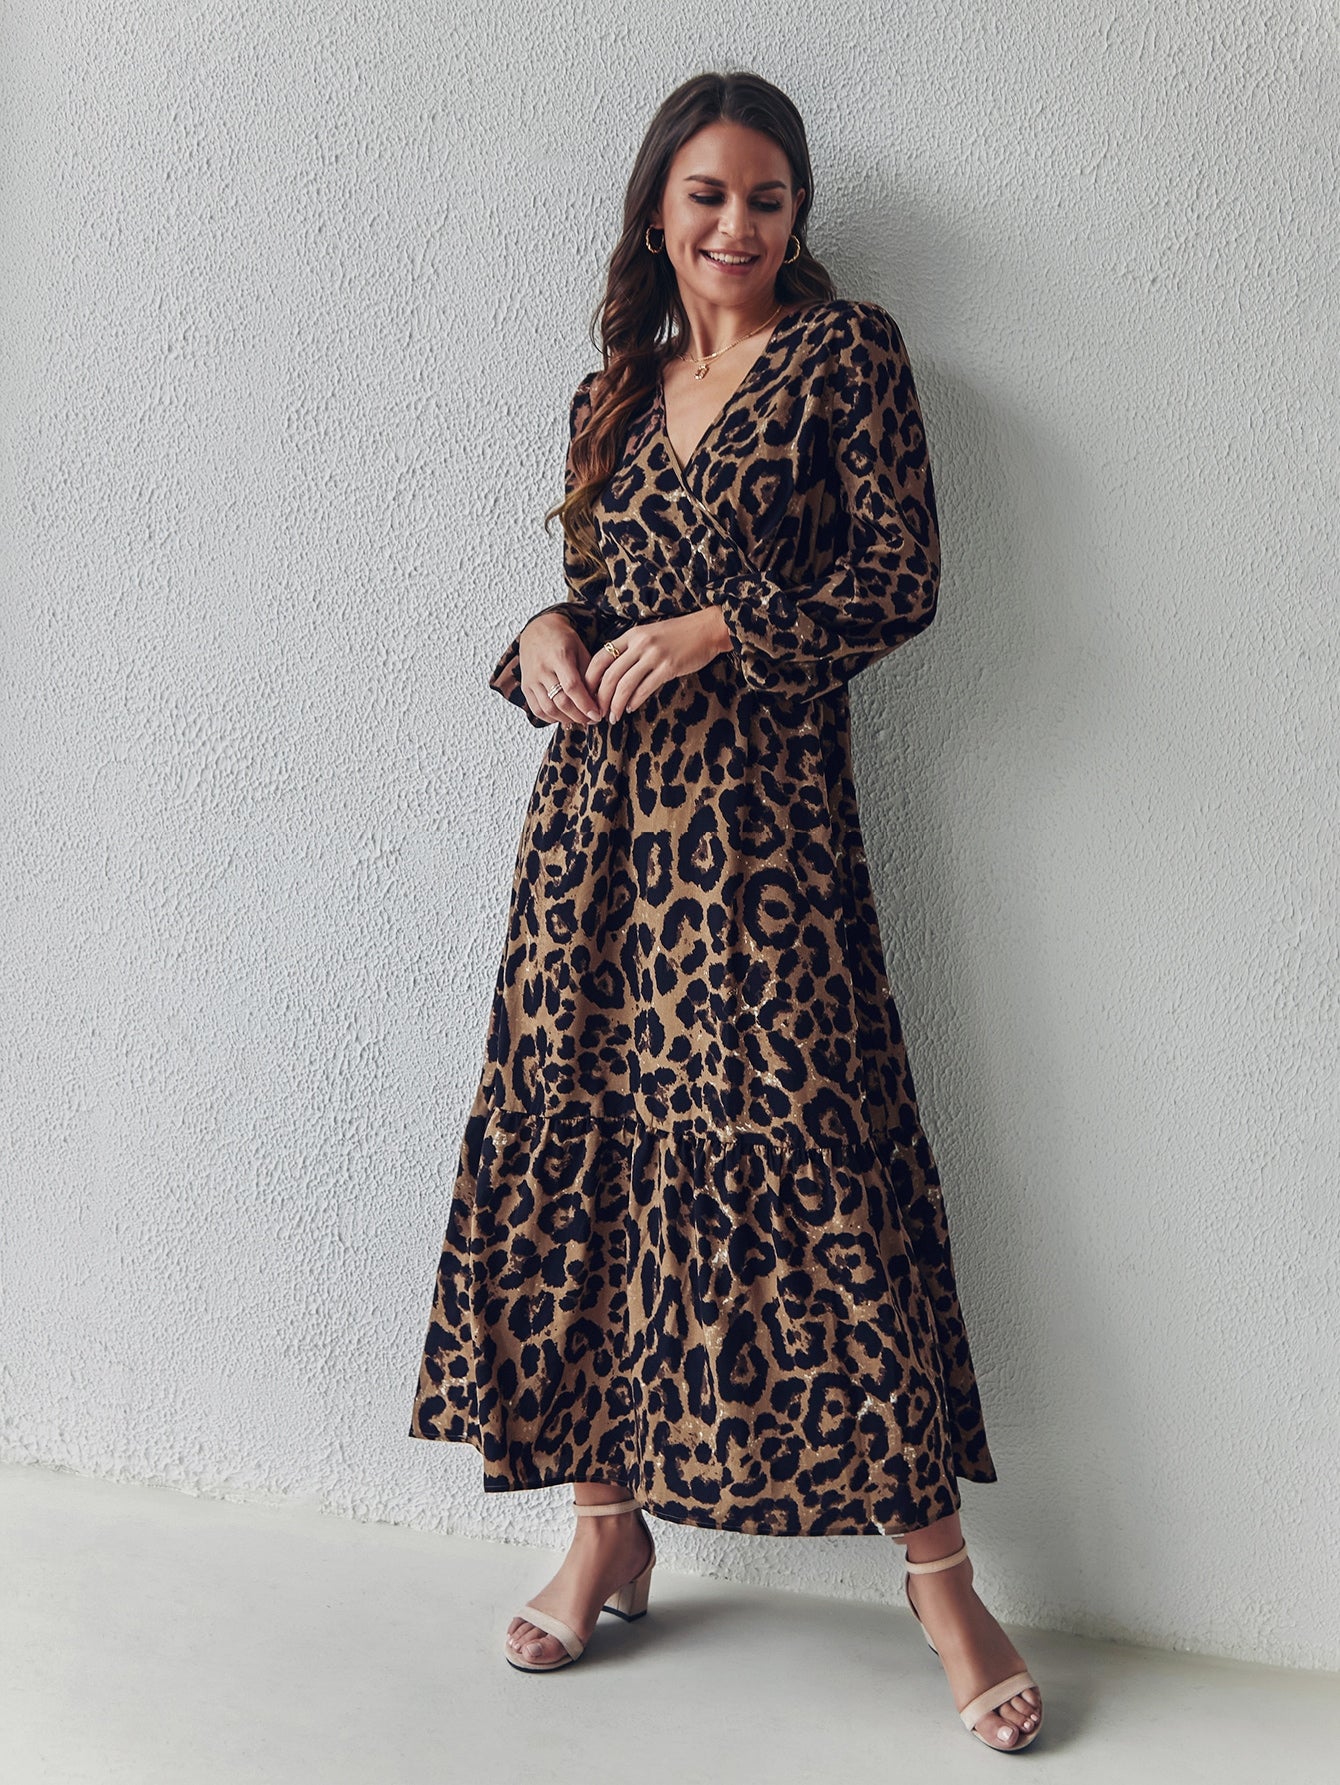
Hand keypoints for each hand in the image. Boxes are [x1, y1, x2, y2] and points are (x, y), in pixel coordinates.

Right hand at [517, 611, 602, 725]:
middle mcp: (542, 669)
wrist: (537, 630)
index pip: (572, 687)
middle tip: (592, 720)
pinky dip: (551, 718)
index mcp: (559, 656)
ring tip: (580, 720)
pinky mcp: (525, 686)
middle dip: (579, 716)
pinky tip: (563, 717)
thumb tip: (598, 700)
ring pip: (548, 709)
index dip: (585, 704)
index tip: (597, 715)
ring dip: (567, 719)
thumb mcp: (581, 650)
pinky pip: (537, 710)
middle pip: (561, 701)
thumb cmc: (563, 639)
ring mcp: (531, 679)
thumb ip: (589, 674)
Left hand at [584, 607, 732, 722]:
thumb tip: (614, 674)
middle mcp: (640, 644)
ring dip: (615, 704)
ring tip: (612, 717)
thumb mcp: (650, 635)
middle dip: (600, 698)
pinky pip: (645, 688)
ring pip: (625, 685)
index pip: (601, 657)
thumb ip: (632, 649)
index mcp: (631, 635)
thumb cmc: (678, 635)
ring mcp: (654, 656)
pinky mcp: (669, 668)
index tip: (586, 694)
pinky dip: (634, 701)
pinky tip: (629, 708)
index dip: (589, 679)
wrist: (707, 629)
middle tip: (597, 712)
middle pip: (610, 675)